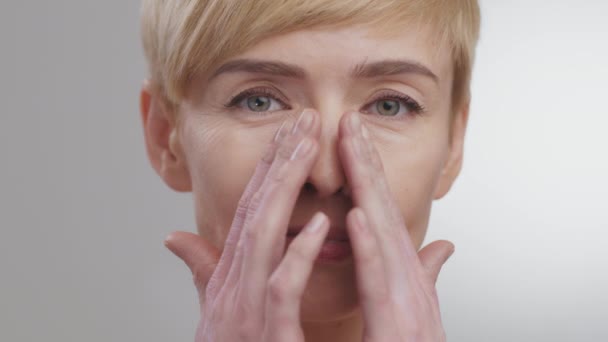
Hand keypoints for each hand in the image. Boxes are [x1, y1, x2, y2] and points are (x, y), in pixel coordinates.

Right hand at [164, 110, 327, 340]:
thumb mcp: (212, 313)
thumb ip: (200, 272)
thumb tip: (175, 237)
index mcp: (230, 277)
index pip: (249, 212)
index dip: (268, 170)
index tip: (290, 134)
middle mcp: (232, 285)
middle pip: (255, 211)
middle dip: (280, 163)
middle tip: (306, 120)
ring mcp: (245, 308)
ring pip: (262, 237)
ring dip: (285, 190)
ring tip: (308, 148)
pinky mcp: (263, 334)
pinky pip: (280, 290)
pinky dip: (296, 256)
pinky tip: (319, 225)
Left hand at [339, 112, 453, 341]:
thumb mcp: (416, 311)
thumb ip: (427, 275)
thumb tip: (442, 246)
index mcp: (403, 277)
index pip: (380, 215)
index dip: (367, 174)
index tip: (350, 137)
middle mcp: (408, 282)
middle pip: (381, 212)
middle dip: (365, 164)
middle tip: (348, 120)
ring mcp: (407, 302)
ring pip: (382, 235)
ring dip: (367, 187)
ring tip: (351, 145)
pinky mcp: (398, 326)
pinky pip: (379, 282)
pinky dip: (370, 247)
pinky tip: (357, 214)